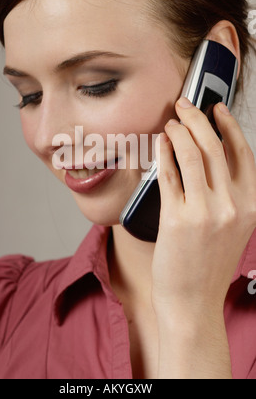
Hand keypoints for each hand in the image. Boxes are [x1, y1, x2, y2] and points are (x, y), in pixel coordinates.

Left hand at [152, 97, 255, 377]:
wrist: (193, 301)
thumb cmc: (208, 264)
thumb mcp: (232, 226)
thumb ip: (228, 193)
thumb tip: (208, 154)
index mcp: (250, 205)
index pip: (242, 153)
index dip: (228, 125)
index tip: (217, 108)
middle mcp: (232, 205)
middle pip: (215, 147)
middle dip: (198, 118)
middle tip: (185, 105)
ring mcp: (205, 211)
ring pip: (192, 154)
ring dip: (179, 131)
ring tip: (170, 121)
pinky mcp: (177, 218)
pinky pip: (169, 174)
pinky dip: (163, 153)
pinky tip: (160, 143)